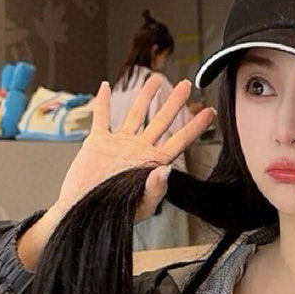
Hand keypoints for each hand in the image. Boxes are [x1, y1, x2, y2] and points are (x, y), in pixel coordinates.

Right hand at [56, 77, 216, 224]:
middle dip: (174, 102)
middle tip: (186, 84)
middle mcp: (139, 149)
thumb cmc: (114, 214)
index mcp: (152, 163)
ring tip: (154, 79)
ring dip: (144, 97)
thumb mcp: (141, 206)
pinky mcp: (98, 142)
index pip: (179, 140)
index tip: (210, 112)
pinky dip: (102, 102)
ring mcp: (119, 144)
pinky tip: (105, 87)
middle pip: (161, 120)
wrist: (84, 213)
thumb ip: (156, 189)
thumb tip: (167, 170)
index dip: (195, 126)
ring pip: (134, 114)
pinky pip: (101, 117)